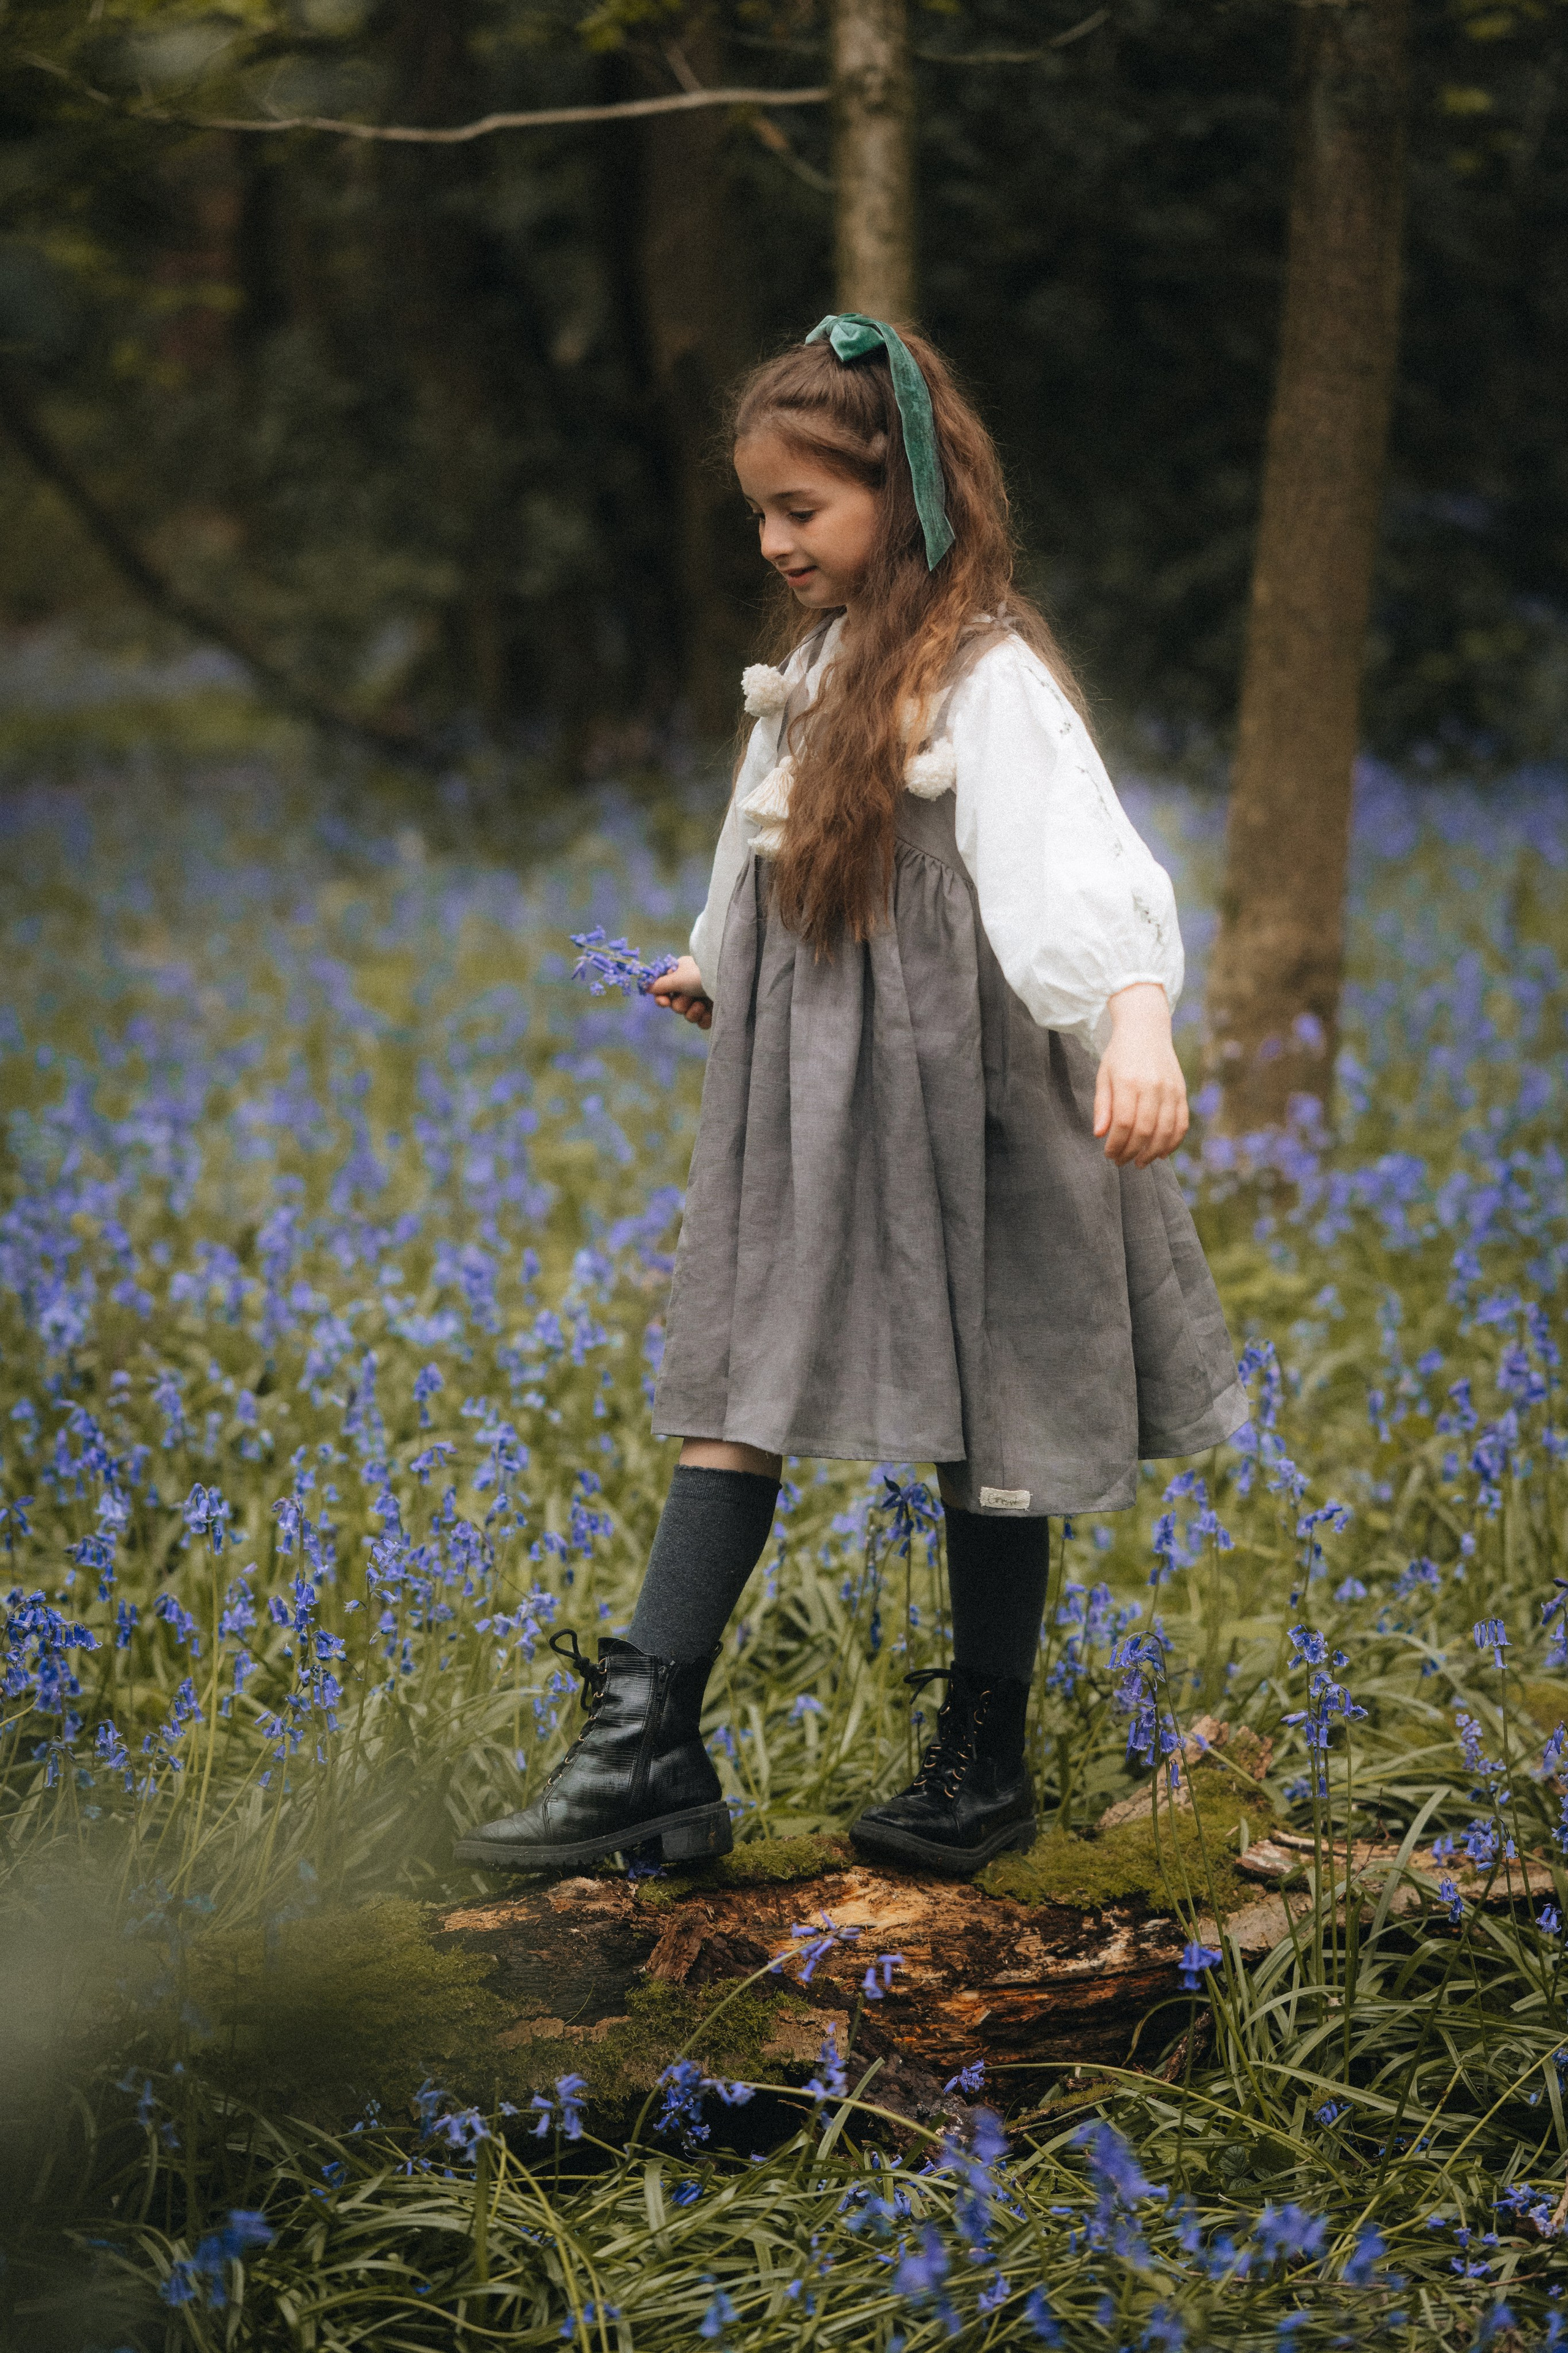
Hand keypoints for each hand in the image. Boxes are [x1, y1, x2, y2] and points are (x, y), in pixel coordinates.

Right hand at [650, 954, 713, 1029]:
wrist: (730, 982)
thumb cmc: (702, 974)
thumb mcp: (678, 977)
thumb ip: (661, 984)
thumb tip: (647, 986)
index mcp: (682, 974)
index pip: (664, 989)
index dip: (662, 998)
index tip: (664, 1002)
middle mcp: (691, 986)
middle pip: (675, 1005)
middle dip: (681, 1004)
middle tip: (689, 996)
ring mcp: (703, 998)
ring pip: (688, 1016)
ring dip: (693, 1012)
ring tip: (702, 1004)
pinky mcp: (714, 1011)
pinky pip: (701, 1022)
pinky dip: (704, 1019)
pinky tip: (710, 1011)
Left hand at [1093, 984, 1188, 1166]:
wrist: (1146, 1029)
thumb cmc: (1120, 1055)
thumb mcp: (1104, 1076)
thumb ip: (1102, 1106)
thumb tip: (1100, 1135)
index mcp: (1129, 1081)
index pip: (1123, 1123)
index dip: (1116, 1144)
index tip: (1109, 1155)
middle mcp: (1152, 1086)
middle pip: (1145, 1130)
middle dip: (1132, 1152)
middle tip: (1121, 1162)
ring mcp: (1170, 1089)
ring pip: (1165, 1130)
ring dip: (1152, 1152)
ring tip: (1140, 1162)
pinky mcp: (1181, 1091)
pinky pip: (1181, 1123)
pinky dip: (1173, 1142)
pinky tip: (1161, 1153)